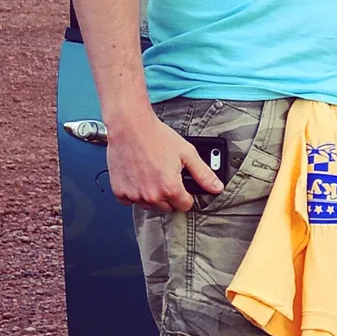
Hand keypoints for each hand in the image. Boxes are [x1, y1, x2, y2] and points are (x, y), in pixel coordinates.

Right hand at [105, 109, 220, 211]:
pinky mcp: (119, 191)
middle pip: (167, 207)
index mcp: (170, 188)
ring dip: (153, 196)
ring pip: (149, 206)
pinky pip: (130, 202)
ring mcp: (133, 195)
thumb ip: (204, 174)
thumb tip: (217, 188)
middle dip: (170, 196)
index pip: (185, 206)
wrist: (130, 127)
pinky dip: (135, 194)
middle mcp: (151, 195)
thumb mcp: (188, 154)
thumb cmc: (157, 137)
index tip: (184, 188)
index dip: (187, 196)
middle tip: (167, 178)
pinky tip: (139, 179)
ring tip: (153, 176)